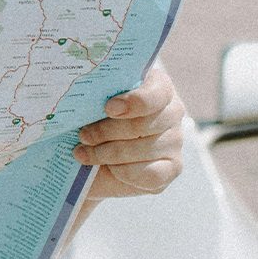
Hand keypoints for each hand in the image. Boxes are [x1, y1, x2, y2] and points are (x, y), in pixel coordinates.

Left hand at [74, 63, 184, 198]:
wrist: (92, 152)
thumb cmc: (91, 117)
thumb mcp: (92, 99)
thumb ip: (96, 93)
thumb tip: (86, 95)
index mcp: (156, 84)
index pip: (156, 93)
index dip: (134, 102)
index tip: (108, 108)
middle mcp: (172, 110)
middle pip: (142, 124)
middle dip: (106, 132)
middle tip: (83, 135)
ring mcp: (174, 140)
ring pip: (142, 150)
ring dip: (106, 153)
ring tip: (83, 153)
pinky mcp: (172, 167)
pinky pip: (151, 174)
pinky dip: (123, 172)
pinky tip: (107, 168)